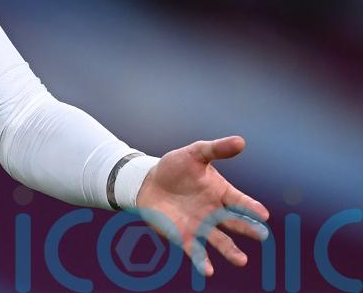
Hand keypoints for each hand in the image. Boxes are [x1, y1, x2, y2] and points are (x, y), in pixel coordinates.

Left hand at [135, 136, 270, 277]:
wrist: (148, 182)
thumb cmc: (175, 167)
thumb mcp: (194, 154)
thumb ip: (216, 149)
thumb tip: (241, 141)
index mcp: (221, 193)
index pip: (239, 201)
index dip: (251, 207)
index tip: (263, 214)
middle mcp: (215, 212)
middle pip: (234, 222)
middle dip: (248, 229)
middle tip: (261, 235)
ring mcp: (201, 225)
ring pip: (220, 240)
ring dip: (230, 250)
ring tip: (241, 260)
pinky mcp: (184, 236)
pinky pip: (195, 250)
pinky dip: (202, 261)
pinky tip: (208, 270)